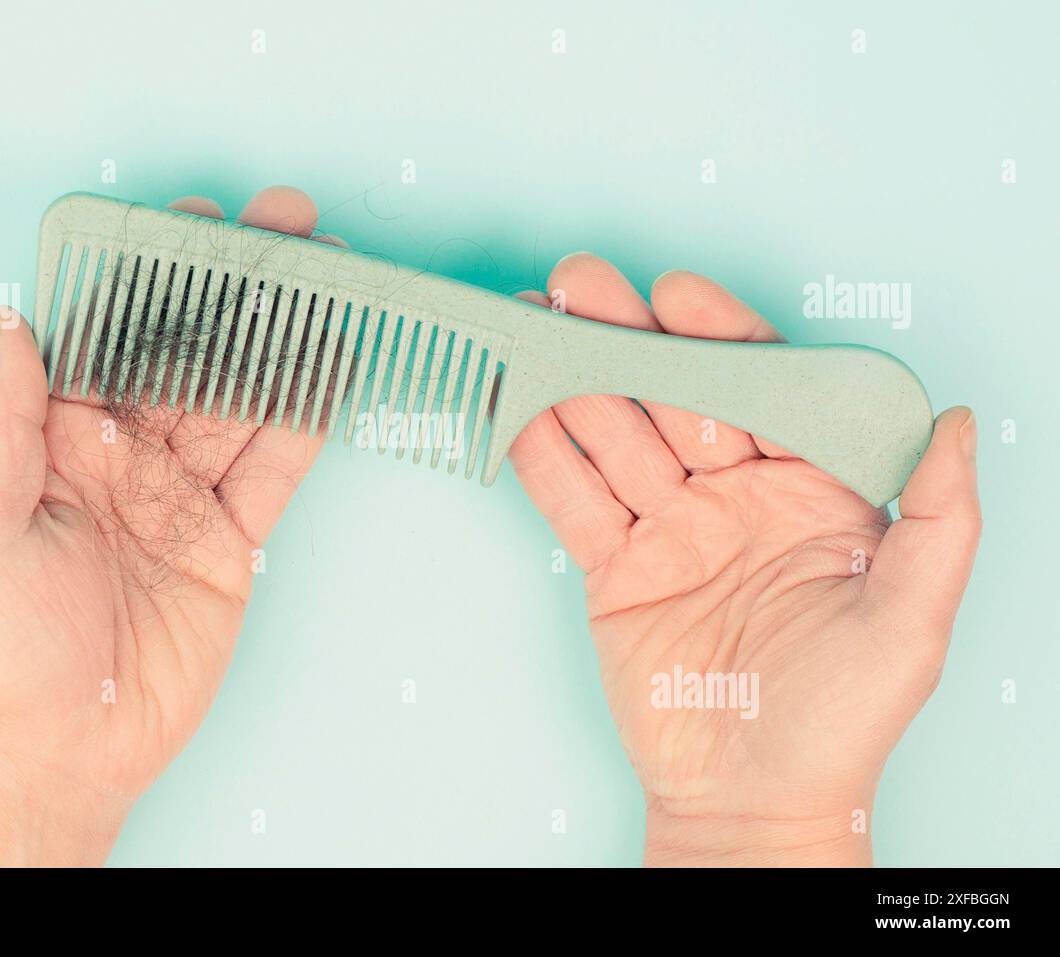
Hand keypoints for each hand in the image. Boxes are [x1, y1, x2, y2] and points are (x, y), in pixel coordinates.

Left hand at [0, 186, 339, 864]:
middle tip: (285, 227)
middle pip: (190, 355)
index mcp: (57, 440)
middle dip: (236, 291)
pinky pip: (273, 468)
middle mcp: (125, 456)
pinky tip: (334, 368)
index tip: (187, 223)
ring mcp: (182, 495)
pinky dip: (305, 421)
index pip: (108, 336)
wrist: (62, 750)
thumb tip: (9, 321)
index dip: (147, 277)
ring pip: (241, 400)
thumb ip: (1, 422)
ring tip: (328, 278)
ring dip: (283, 340)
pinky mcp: (230, 539)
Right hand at [509, 257, 980, 865]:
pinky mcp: (615, 568)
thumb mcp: (911, 620)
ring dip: (574, 380)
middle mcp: (736, 496)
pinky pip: (573, 502)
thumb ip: (937, 519)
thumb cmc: (842, 721)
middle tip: (582, 283)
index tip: (677, 296)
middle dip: (630, 338)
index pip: (766, 390)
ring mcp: (670, 529)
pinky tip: (515, 408)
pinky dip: (541, 457)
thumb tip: (957, 422)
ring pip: (616, 438)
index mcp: (811, 492)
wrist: (750, 801)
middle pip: (677, 399)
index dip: (723, 338)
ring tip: (535, 323)